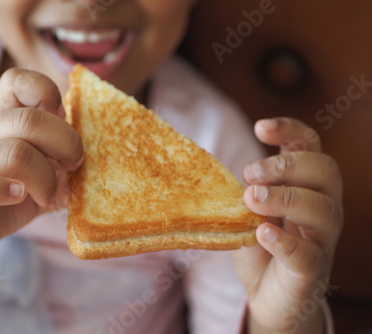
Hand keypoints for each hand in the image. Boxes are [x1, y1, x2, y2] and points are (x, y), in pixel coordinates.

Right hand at [0, 68, 82, 276]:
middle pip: (29, 119)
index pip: (18, 80)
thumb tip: (83, 174)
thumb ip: (57, 173)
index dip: (49, 94)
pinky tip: (17, 199)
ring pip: (14, 152)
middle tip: (71, 168)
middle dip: (65, 144)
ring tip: (46, 196)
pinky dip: (7, 192)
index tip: (64, 127)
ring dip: (45, 178)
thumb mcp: (32, 184)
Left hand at [231, 117, 342, 332]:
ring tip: (251, 199)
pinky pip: (308, 254)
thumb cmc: (259, 247)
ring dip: (285, 198)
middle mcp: (322, 208)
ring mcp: (322, 240)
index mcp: (306, 186)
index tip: (261, 128)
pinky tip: (262, 232)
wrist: (266, 296)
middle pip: (325, 170)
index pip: (310, 147)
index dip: (291, 130)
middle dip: (286, 165)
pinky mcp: (312, 272)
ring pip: (323, 210)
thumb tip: (223, 172)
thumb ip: (243, 192)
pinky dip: (284, 240)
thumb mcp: (247, 212)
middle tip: (249, 174)